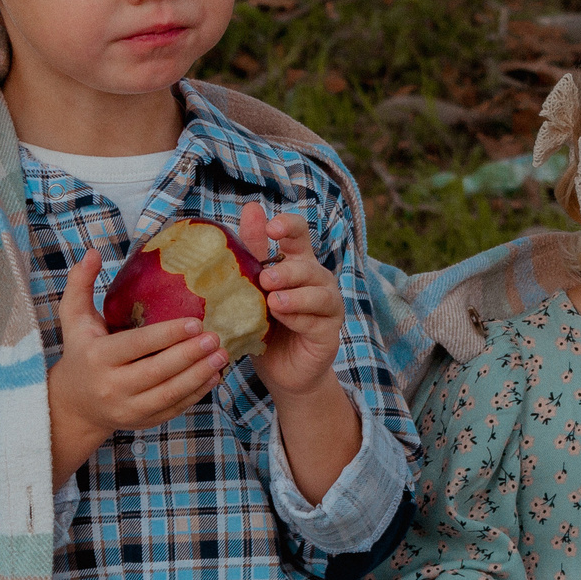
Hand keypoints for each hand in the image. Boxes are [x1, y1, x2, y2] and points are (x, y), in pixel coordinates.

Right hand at [47, 250, 228, 482]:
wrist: (74, 404)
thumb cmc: (80, 352)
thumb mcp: (73, 318)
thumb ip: (80, 284)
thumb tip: (93, 252)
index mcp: (97, 357)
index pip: (136, 345)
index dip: (167, 335)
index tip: (195, 322)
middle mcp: (111, 386)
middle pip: (157, 372)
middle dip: (189, 355)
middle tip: (216, 337)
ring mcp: (128, 408)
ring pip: (169, 393)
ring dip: (199, 375)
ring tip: (222, 356)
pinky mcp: (142, 422)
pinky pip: (173, 409)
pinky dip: (196, 394)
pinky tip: (214, 376)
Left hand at [239, 201, 341, 399]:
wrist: (280, 372)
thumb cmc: (265, 326)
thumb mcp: (253, 288)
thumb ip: (253, 251)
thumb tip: (251, 207)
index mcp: (298, 264)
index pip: (300, 234)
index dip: (289, 226)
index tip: (271, 228)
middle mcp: (317, 281)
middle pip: (308, 265)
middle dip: (288, 270)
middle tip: (264, 279)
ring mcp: (328, 307)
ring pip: (318, 293)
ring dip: (295, 295)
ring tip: (273, 301)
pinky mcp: (330, 333)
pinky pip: (317, 321)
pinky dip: (299, 319)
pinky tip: (282, 319)